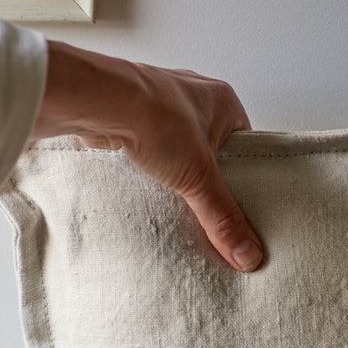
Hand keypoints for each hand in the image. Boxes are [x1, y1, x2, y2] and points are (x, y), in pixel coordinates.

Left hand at [32, 41, 262, 271]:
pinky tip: (143, 182)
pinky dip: (146, 163)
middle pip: (208, 147)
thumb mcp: (199, 176)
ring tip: (171, 195)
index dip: (240, 174)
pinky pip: (147, 145)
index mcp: (224, 101)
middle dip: (202, 175)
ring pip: (176, 146)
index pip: (244, 144)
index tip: (236, 202)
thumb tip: (247, 251)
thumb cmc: (155, 117)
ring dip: (173, 169)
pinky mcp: (131, 115)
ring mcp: (160, 103)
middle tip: (201, 204)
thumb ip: (222, 216)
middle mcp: (194, 96)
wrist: (100, 102)